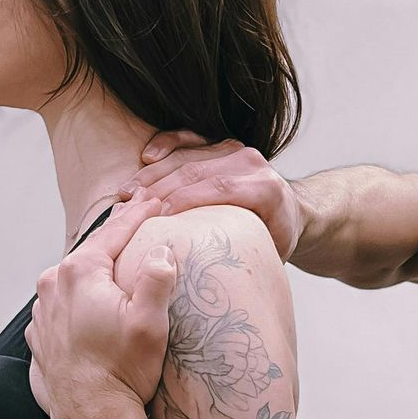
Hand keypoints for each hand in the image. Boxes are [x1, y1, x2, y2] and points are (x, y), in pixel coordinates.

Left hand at [25, 192, 176, 418]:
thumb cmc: (122, 371)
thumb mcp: (150, 322)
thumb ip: (157, 278)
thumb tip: (161, 249)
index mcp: (79, 273)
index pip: (114, 233)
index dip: (139, 216)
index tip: (155, 203)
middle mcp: (52, 287)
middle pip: (90, 253)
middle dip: (114, 239)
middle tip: (136, 224)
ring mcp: (42, 314)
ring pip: (71, 281)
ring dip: (93, 272)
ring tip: (114, 265)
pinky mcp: (40, 338)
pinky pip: (61, 308)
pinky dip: (77, 302)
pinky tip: (90, 307)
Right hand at [118, 131, 303, 262]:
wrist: (289, 211)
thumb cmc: (274, 238)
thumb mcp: (267, 253)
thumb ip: (242, 256)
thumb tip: (208, 279)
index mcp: (265, 188)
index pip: (219, 189)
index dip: (184, 200)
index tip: (156, 219)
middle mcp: (251, 163)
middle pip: (196, 172)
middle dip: (159, 190)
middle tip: (130, 210)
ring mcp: (235, 149)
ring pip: (187, 156)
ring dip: (153, 174)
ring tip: (128, 193)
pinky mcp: (221, 144)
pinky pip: (188, 139)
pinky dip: (166, 145)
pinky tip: (147, 157)